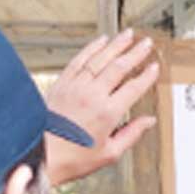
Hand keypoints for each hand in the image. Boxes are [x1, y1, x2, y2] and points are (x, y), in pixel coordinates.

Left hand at [45, 30, 159, 184]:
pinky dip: (91, 48)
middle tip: (146, 44)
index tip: (154, 68)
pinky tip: (100, 41)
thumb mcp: (109, 153)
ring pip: (100, 59)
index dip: (147, 76)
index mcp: (108, 113)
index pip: (133, 88)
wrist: (40, 155)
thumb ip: (132, 134)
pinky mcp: (62, 84)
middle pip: (119, 67)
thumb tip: (147, 122)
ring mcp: (76, 87)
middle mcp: (92, 96)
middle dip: (135, 53)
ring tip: (128, 35)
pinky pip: (79, 60)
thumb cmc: (72, 158)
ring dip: (116, 45)